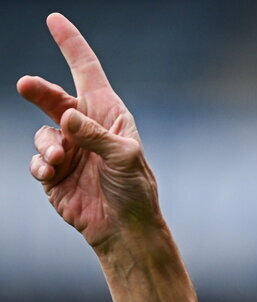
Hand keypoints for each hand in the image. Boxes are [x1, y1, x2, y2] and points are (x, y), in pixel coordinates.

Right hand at [17, 12, 161, 249]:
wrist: (125, 231)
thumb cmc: (135, 192)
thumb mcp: (125, 159)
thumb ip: (96, 136)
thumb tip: (66, 118)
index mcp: (108, 116)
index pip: (87, 72)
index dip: (71, 45)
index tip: (54, 20)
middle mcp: (85, 129)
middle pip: (54, 99)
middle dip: (39, 91)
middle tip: (25, 85)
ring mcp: (68, 151)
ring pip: (42, 134)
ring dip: (47, 144)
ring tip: (59, 159)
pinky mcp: (55, 175)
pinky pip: (37, 161)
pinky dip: (41, 164)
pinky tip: (51, 172)